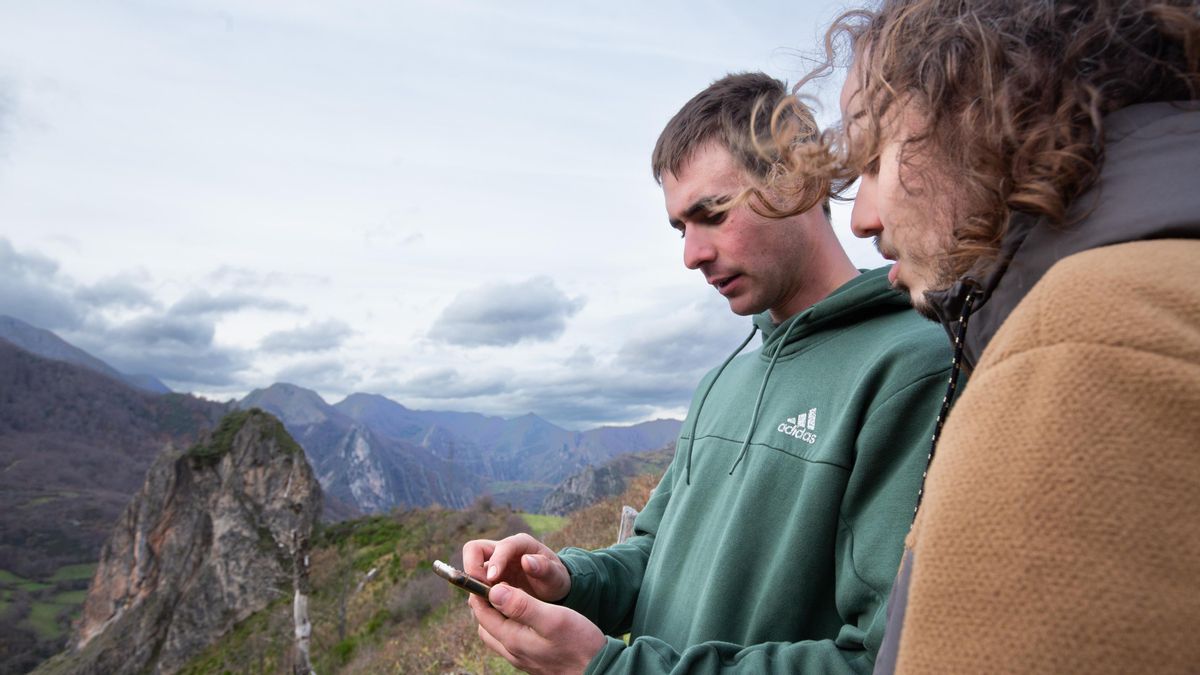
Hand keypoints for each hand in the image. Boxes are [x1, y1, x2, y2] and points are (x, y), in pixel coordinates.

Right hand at [463, 533, 570, 601]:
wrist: (552, 590)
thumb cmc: (555, 580)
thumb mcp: (556, 576)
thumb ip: (544, 568)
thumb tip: (527, 561)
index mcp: (520, 544)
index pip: (502, 547)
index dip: (495, 561)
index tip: (492, 579)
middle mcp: (502, 550)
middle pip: (473, 549)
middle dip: (473, 568)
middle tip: (482, 590)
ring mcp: (492, 564)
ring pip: (470, 567)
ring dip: (474, 585)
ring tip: (488, 603)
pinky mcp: (487, 579)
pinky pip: (474, 585)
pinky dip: (477, 596)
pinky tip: (489, 609)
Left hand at [470, 584, 604, 674]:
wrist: (597, 671)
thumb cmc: (579, 643)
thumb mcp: (552, 618)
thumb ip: (521, 605)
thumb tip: (493, 590)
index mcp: (512, 639)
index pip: (482, 612)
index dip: (479, 591)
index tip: (486, 573)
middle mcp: (512, 651)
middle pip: (486, 624)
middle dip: (485, 603)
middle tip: (495, 582)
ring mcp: (522, 658)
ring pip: (497, 634)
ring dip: (497, 614)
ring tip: (510, 596)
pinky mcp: (533, 660)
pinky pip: (511, 640)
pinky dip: (510, 624)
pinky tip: (526, 615)